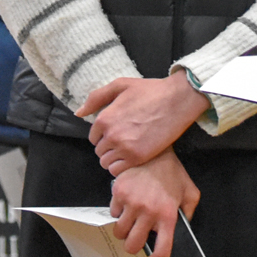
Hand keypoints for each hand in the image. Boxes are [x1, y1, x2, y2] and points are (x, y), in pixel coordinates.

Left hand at [80, 73, 208, 174]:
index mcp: (104, 119)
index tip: (116, 131)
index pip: (93, 137)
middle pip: (99, 151)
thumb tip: (79, 113)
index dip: (103, 135)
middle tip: (123, 140)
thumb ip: (96, 98)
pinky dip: (121, 166)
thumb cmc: (150, 91)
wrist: (177, 100)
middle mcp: (111, 136)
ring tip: (127, 150)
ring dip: (114, 158)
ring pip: (106, 163)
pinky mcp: (138, 158)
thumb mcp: (120, 85)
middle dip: (108, 147)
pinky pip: (117, 171)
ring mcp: (124, 148)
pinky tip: (131, 157)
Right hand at [109, 149, 200, 256]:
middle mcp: (149, 212)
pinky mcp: (119, 193)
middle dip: (133, 246)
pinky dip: (118, 212)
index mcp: (168, 215)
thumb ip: (188, 213)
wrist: (154, 149)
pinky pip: (113, 213)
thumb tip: (181, 232)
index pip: (160, 251)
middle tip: (136, 238)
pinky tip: (127, 202)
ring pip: (120, 232)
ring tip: (132, 220)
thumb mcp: (189, 193)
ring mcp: (132, 202)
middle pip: (132, 245)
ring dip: (124, 231)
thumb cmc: (172, 172)